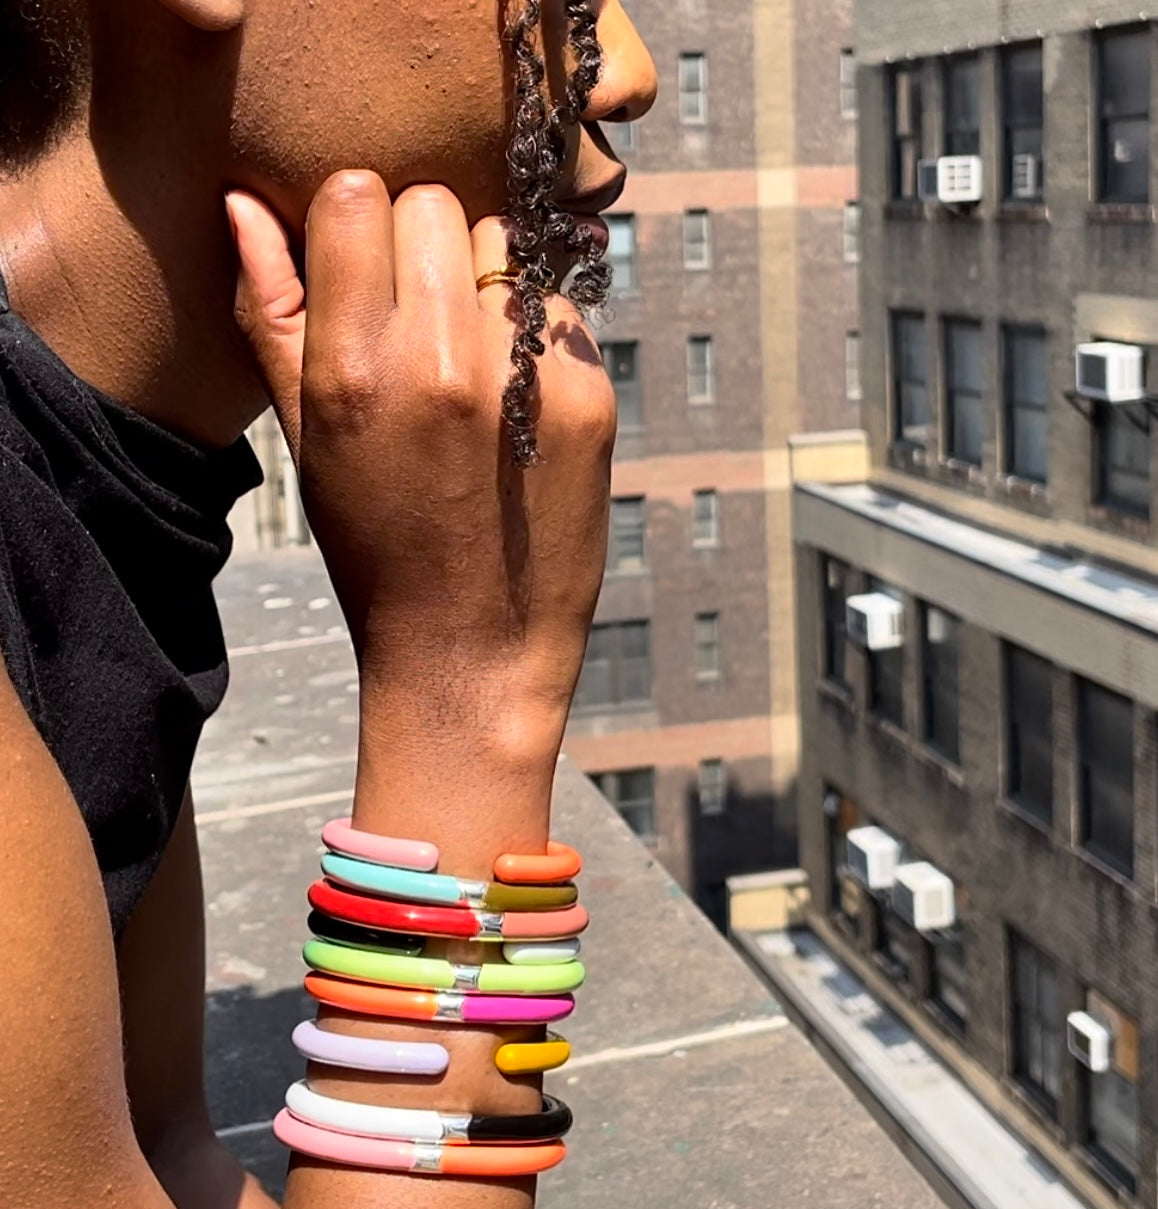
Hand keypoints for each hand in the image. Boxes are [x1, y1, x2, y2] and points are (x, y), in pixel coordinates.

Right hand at [226, 174, 614, 743]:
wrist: (472, 654)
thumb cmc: (375, 551)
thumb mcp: (305, 444)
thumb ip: (272, 315)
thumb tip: (243, 204)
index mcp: (354, 367)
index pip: (357, 195)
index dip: (357, 225)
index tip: (362, 272)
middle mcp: (440, 359)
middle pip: (436, 205)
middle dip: (421, 248)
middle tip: (417, 325)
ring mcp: (523, 377)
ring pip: (504, 249)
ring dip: (483, 288)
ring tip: (468, 373)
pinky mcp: (587, 398)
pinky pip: (557, 311)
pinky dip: (535, 340)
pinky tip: (515, 407)